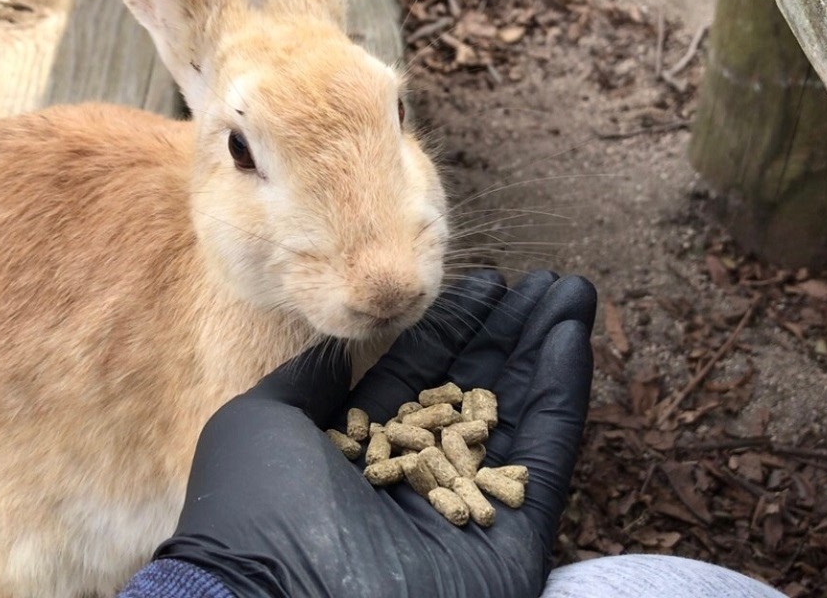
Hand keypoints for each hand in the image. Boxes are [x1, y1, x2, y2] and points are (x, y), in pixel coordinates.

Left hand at [156, 270, 595, 597]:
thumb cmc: (253, 511)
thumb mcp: (264, 423)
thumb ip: (311, 381)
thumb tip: (340, 350)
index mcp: (359, 452)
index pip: (419, 377)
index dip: (455, 328)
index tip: (488, 283)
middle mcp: (414, 478)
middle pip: (475, 390)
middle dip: (511, 333)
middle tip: (548, 280)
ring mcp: (465, 511)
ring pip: (517, 418)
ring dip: (545, 353)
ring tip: (573, 294)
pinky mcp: (509, 544)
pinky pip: (542, 463)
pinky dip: (560, 400)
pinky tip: (571, 341)